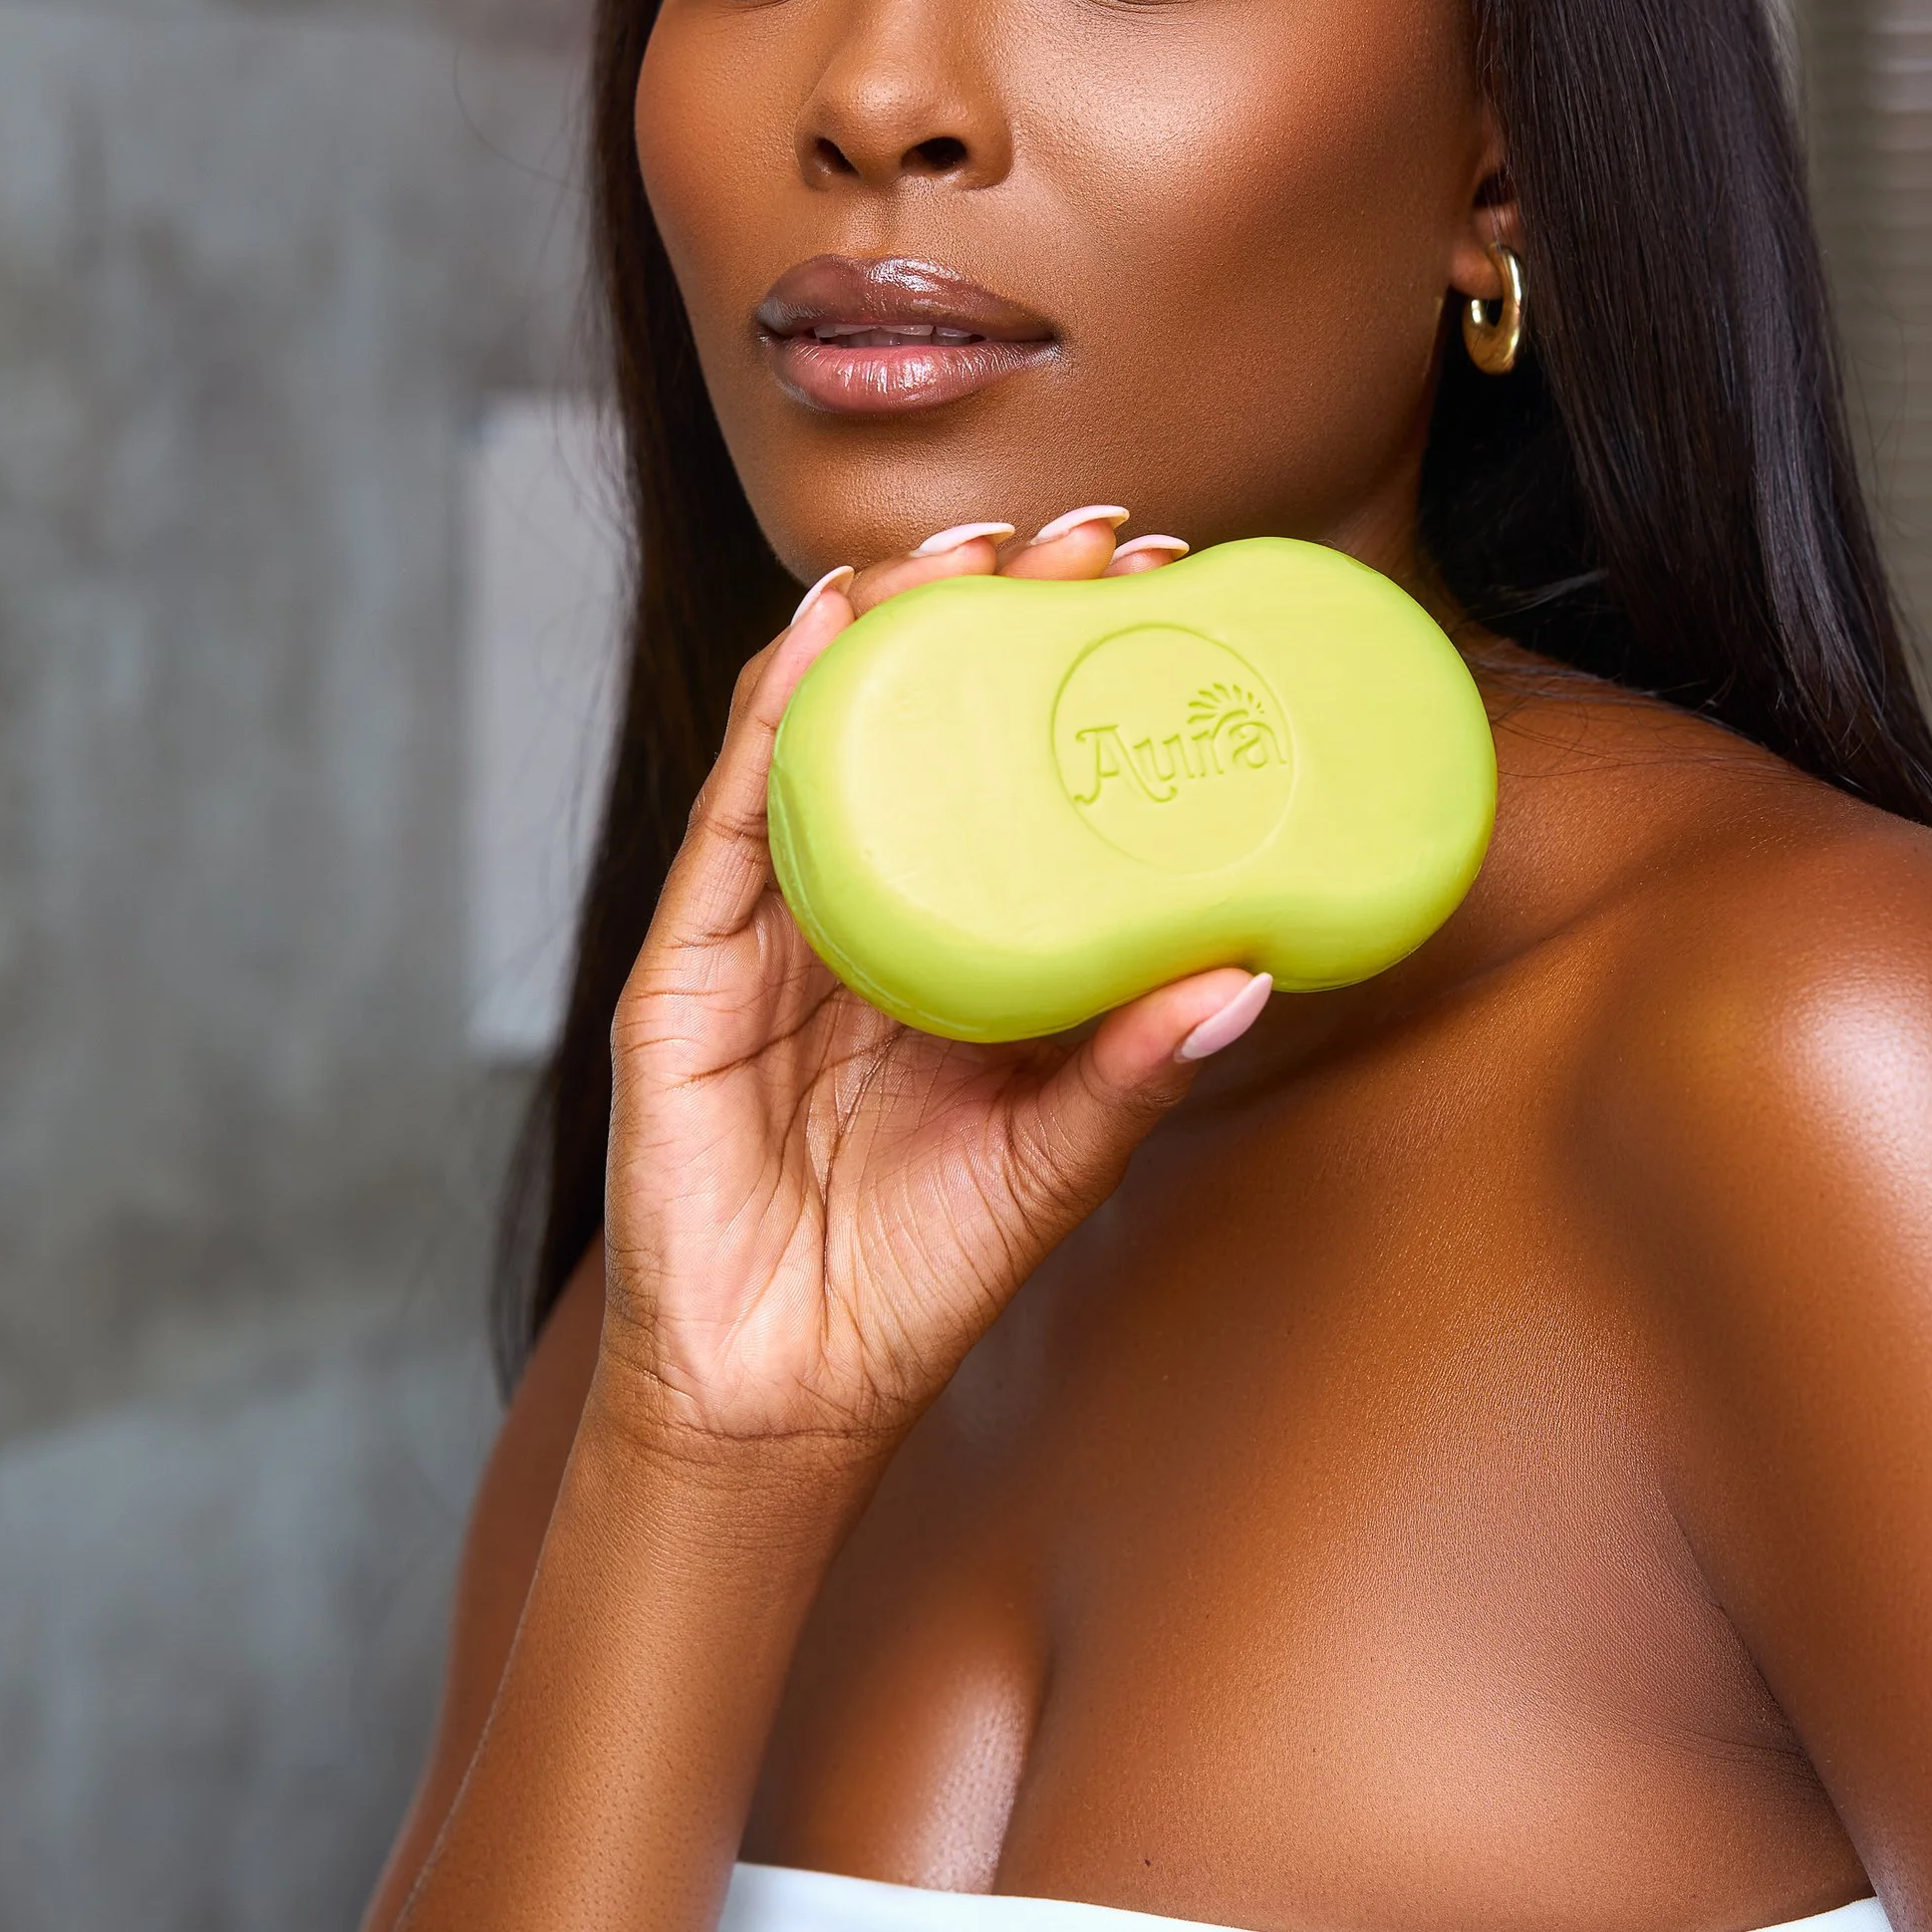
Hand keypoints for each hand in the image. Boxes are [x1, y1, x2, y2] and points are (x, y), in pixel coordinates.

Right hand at [597, 511, 1267, 1466]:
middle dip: (996, 615)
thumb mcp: (1049, 1163)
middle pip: (929, 730)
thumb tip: (1246, 973)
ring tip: (963, 545)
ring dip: (891, 629)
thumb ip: (1130, 1070)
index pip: (1020, 776)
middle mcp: (862, 922)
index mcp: (954, 955)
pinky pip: (734, 818)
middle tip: (1085, 532)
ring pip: (827, 741)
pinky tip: (821, 629)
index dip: (1076, 675)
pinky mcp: (685, 968)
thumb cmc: (911, 1284)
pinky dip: (773, 714)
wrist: (778, 1399)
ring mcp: (766, 936)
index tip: (1162, 582)